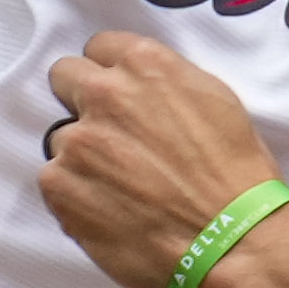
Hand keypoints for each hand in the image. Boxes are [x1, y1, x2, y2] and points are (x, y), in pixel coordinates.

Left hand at [40, 34, 287, 287]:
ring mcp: (76, 142)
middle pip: (65, 77)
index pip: (98, 48)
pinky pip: (55, 181)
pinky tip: (110, 211)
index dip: (110, 73)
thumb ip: (163, 83)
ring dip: (82, 155)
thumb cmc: (234, 173)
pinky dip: (75, 195)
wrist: (231, 239)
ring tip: (119, 186)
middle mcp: (103, 94)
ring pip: (61, 138)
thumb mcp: (212, 100)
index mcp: (144, 65)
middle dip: (82, 100)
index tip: (121, 96)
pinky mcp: (59, 187)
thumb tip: (139, 88)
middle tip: (111, 135)